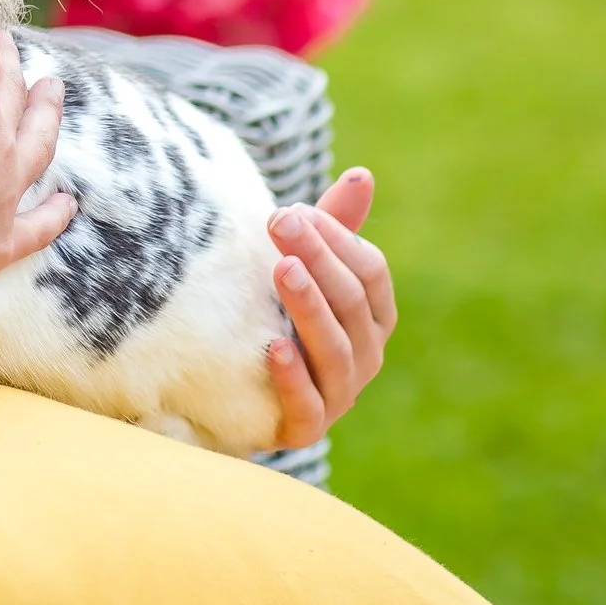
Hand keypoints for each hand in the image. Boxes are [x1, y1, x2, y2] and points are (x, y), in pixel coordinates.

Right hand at [0, 19, 73, 317]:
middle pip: (12, 89)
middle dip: (10, 61)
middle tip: (9, 43)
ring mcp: (6, 189)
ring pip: (39, 145)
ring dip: (49, 115)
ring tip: (53, 91)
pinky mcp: (2, 238)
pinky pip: (39, 224)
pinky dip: (55, 213)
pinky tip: (67, 203)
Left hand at [265, 167, 396, 449]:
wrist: (232, 390)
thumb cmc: (276, 315)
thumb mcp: (300, 268)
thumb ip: (331, 227)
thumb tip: (361, 174)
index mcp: (372, 316)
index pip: (370, 271)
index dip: (336, 238)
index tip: (293, 209)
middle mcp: (366, 356)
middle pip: (351, 303)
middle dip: (318, 259)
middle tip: (281, 222)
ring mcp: (339, 396)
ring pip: (335, 351)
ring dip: (309, 308)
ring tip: (282, 270)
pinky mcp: (304, 430)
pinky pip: (307, 407)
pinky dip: (292, 378)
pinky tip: (271, 347)